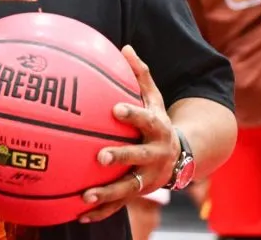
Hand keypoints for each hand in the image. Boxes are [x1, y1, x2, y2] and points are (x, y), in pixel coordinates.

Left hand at [80, 46, 179, 223]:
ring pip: (128, 187)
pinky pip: (119, 204)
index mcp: (158, 129)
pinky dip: (101, 211)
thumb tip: (125, 47)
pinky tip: (78, 214)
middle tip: (99, 156)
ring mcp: (149, 177)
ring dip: (107, 193)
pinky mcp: (140, 193)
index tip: (115, 109)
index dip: (132, 115)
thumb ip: (140, 75)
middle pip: (139, 157)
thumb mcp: (154, 99)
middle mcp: (156, 155)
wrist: (181, 156)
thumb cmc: (157, 121)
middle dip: (120, 156)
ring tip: (85, 196)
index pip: (146, 120)